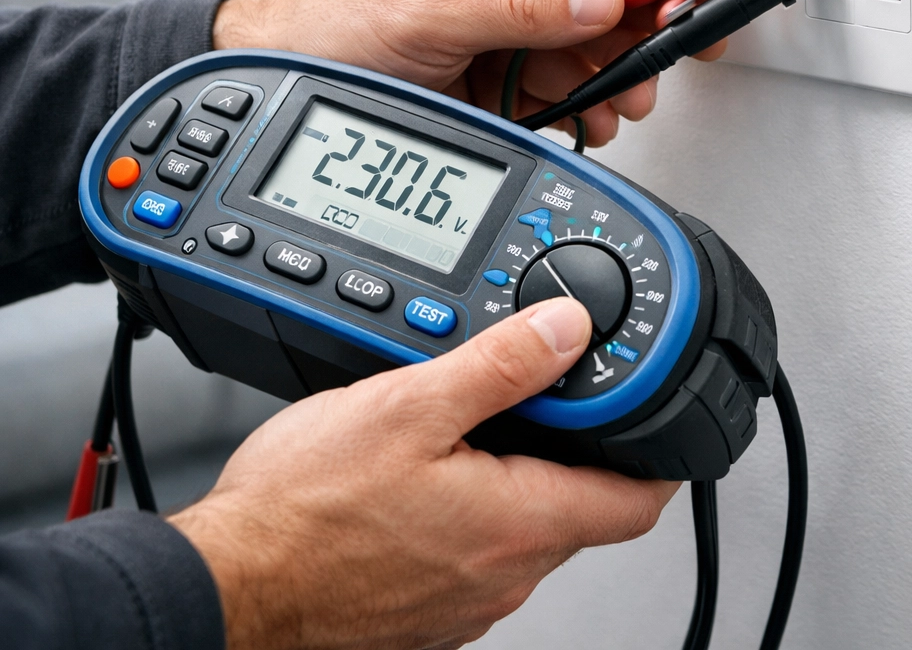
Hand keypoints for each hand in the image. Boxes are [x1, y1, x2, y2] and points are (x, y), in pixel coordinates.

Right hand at [170, 298, 676, 649]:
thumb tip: (564, 329)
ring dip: (516, 474)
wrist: (230, 583)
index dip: (659, 455)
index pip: (636, 501)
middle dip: (573, 449)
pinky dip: (473, 506)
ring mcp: (465, 599)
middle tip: (544, 397)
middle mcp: (503, 575)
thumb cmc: (305, 510)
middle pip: (579, 507)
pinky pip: (476, 549)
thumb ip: (499, 365)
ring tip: (473, 423)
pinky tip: (427, 474)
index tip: (658, 418)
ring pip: (524, 527)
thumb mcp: (409, 406)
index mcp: (517, 523)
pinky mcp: (426, 604)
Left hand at [213, 0, 724, 146]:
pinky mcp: (511, 75)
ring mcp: (516, 28)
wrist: (299, 76)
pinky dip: (586, 106)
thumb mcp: (427, 12)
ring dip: (619, 73)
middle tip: (675, 51)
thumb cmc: (341, 22)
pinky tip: (585, 118)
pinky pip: (569, 85)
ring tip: (623, 99)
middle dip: (645, 23)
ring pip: (596, 43)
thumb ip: (516, 8)